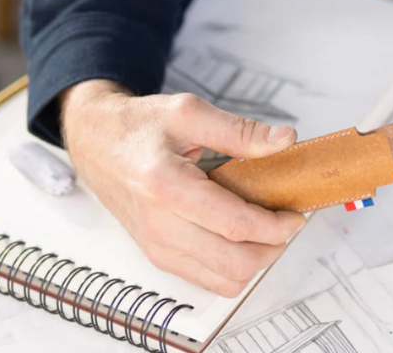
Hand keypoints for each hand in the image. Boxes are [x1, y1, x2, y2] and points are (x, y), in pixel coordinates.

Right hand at [60, 80, 305, 296]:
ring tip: (268, 228)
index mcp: (167, 187)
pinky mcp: (158, 255)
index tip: (296, 212)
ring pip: (223, 280)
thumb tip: (284, 139)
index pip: (235, 224)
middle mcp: (160, 226)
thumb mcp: (190, 112)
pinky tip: (242, 235)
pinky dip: (233, 265)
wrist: (97, 143)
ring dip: (255, 260)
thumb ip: (239, 130)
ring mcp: (157, 246)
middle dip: (272, 247)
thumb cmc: (140, 125)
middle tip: (287, 221)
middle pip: (234, 263)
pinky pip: (206, 279)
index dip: (275, 224)